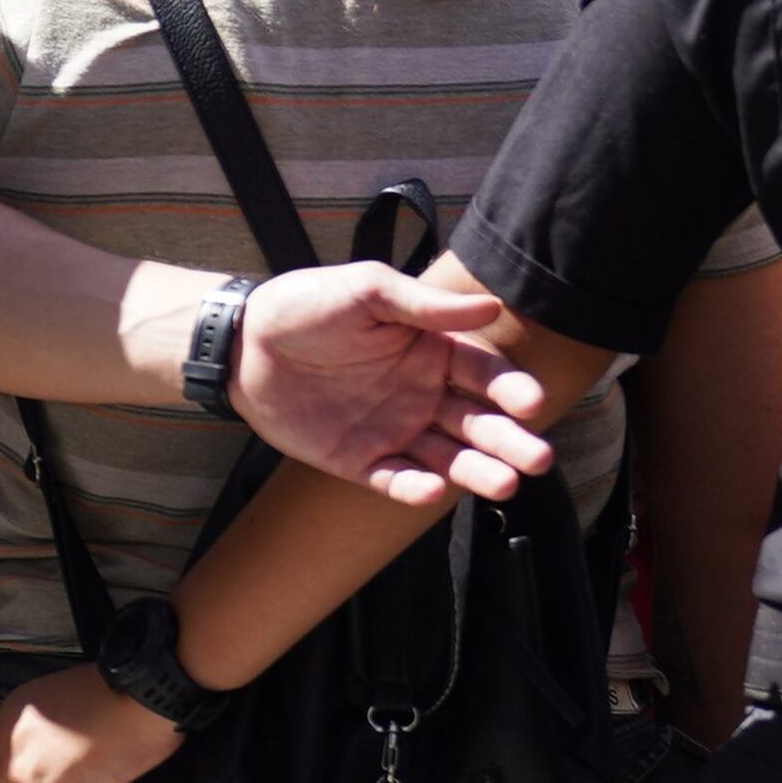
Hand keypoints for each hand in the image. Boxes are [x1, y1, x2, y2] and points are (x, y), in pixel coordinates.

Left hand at [229, 263, 556, 504]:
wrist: (242, 342)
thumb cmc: (307, 305)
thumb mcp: (366, 291)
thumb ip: (423, 305)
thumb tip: (490, 306)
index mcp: (434, 352)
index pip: (486, 375)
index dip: (511, 389)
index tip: (532, 403)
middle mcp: (424, 394)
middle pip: (478, 423)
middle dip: (510, 442)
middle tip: (539, 460)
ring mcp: (394, 429)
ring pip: (447, 457)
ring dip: (476, 471)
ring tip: (506, 485)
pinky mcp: (359, 459)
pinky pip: (393, 478)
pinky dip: (414, 487)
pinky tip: (433, 490)